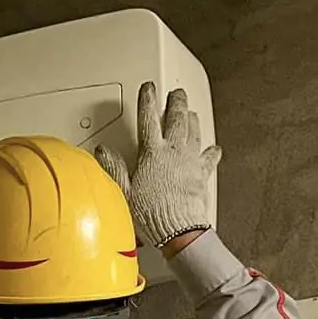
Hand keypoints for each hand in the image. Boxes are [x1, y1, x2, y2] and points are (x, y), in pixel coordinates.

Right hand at [94, 82, 219, 251]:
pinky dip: (211, 151)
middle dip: (176, 102)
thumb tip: (103, 151)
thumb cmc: (151, 213)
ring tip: (192, 112)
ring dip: (192, 119)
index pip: (148, 118)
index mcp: (152, 152)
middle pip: (177, 118)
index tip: (148, 89)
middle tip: (176, 93)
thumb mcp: (124, 190)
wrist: (178, 229)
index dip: (147, 100)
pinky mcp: (202, 174)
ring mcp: (190, 161)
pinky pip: (209, 157)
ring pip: (194, 132)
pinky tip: (214, 148)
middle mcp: (173, 152)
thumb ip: (114, 167)